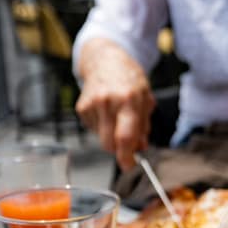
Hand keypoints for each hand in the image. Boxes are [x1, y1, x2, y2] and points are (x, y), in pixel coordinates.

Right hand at [76, 39, 155, 170]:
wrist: (105, 60)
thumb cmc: (129, 79)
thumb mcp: (145, 99)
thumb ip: (144, 126)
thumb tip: (140, 148)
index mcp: (128, 100)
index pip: (125, 137)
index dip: (127, 157)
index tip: (130, 167)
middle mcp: (108, 102)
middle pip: (109, 144)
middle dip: (118, 149)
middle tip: (127, 142)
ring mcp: (92, 104)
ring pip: (101, 139)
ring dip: (111, 136)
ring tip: (116, 117)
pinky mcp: (81, 108)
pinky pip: (93, 130)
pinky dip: (101, 127)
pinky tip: (105, 112)